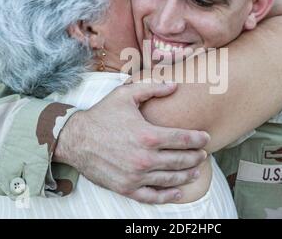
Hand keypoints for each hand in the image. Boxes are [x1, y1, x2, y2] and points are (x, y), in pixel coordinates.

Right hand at [53, 82, 209, 203]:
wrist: (75, 139)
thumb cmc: (102, 115)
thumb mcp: (125, 94)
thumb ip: (152, 88)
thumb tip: (175, 85)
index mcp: (148, 135)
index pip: (183, 139)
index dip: (198, 139)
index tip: (206, 138)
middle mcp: (145, 158)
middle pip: (181, 160)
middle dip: (196, 157)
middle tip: (203, 154)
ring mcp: (136, 175)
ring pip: (170, 179)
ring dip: (187, 175)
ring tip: (196, 170)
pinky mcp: (126, 187)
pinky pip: (152, 196)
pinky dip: (167, 196)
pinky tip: (177, 192)